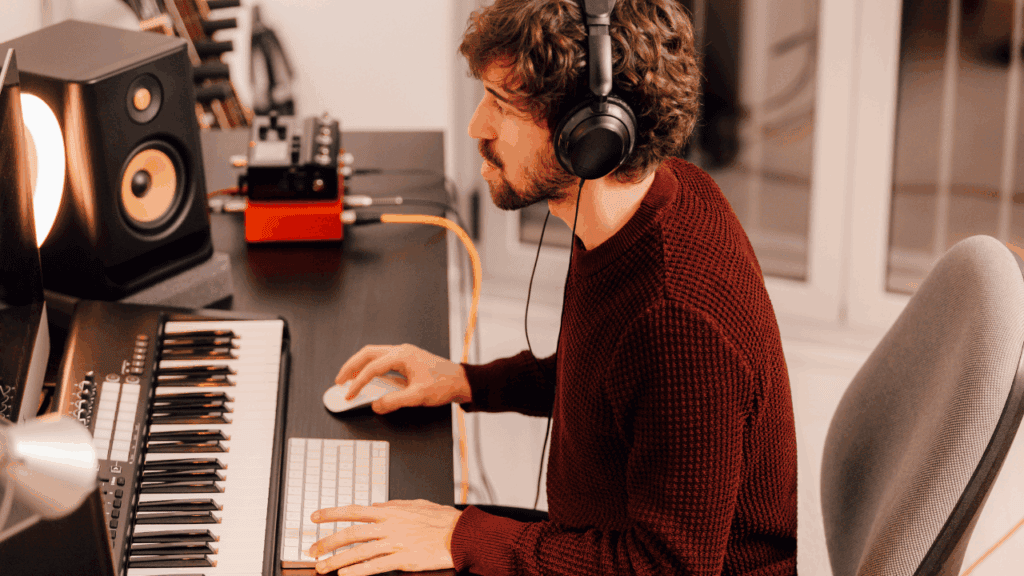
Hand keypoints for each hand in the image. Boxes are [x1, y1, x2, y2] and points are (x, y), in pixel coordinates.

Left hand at [307, 500, 461, 574]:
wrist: (460, 533)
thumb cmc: (441, 519)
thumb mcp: (415, 504)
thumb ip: (393, 504)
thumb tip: (377, 505)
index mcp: (390, 511)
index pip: (354, 510)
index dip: (332, 513)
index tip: (316, 517)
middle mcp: (389, 526)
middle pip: (350, 533)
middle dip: (327, 542)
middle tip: (312, 551)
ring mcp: (395, 543)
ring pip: (359, 551)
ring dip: (337, 560)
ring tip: (322, 568)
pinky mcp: (403, 559)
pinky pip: (376, 566)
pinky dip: (359, 571)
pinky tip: (346, 575)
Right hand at [336, 344, 470, 413]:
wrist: (461, 381)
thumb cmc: (444, 384)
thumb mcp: (418, 396)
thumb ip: (394, 401)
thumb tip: (376, 405)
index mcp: (402, 355)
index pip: (372, 368)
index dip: (358, 382)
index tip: (349, 395)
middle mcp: (401, 350)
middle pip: (367, 354)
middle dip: (350, 367)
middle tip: (339, 381)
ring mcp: (404, 353)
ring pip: (373, 355)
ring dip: (359, 366)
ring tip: (348, 379)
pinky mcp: (407, 359)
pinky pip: (382, 360)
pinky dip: (370, 368)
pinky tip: (367, 378)